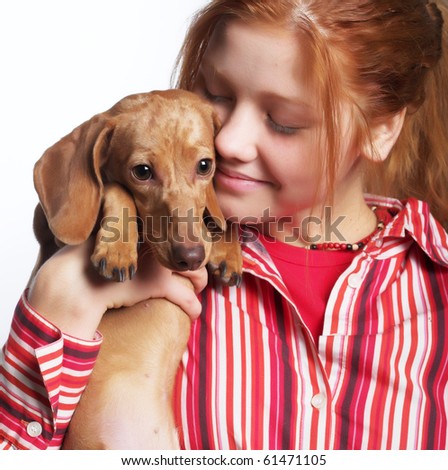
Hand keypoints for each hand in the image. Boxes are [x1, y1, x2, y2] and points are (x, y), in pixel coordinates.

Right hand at [28, 239, 206, 339]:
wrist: (77, 280)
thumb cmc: (89, 264)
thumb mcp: (110, 246)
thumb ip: (125, 243)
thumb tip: (131, 249)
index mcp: (147, 232)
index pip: (177, 236)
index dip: (185, 250)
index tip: (185, 261)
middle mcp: (156, 244)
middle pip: (191, 254)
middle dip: (198, 268)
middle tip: (197, 279)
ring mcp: (159, 263)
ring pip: (196, 275)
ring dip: (200, 285)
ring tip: (197, 291)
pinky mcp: (158, 284)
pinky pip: (187, 298)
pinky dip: (194, 308)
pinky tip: (194, 313)